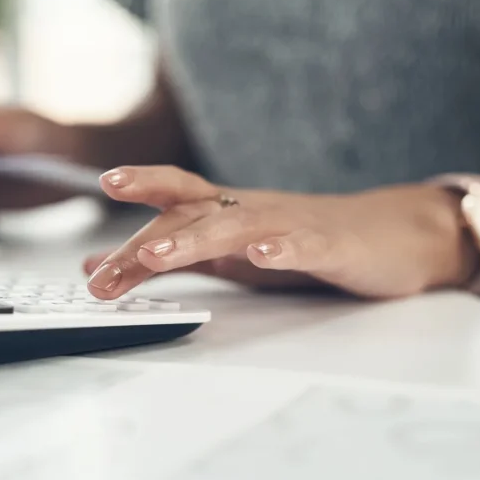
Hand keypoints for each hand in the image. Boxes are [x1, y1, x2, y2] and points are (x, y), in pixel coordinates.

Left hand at [84, 166, 478, 299]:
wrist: (390, 231)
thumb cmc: (298, 240)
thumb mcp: (225, 252)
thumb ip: (166, 256)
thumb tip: (97, 265)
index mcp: (224, 212)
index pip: (169, 213)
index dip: (130, 225)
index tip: (89, 249)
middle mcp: (249, 210)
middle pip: (190, 213)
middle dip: (145, 238)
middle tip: (103, 268)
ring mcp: (290, 224)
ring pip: (235, 226)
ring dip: (194, 240)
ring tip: (159, 258)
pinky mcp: (330, 245)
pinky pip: (305, 245)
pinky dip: (283, 249)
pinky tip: (264, 256)